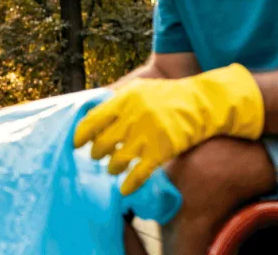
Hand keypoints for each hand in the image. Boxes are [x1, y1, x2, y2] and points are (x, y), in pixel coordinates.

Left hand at [73, 63, 263, 195]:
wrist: (202, 103)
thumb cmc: (166, 96)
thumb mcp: (138, 89)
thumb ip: (116, 99)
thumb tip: (90, 110)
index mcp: (123, 100)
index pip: (92, 121)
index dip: (81, 135)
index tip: (75, 143)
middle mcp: (132, 118)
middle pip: (102, 143)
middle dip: (96, 153)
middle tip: (96, 156)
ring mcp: (147, 135)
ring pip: (117, 160)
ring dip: (111, 167)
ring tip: (112, 167)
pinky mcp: (162, 151)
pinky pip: (139, 172)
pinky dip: (129, 183)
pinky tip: (124, 189)